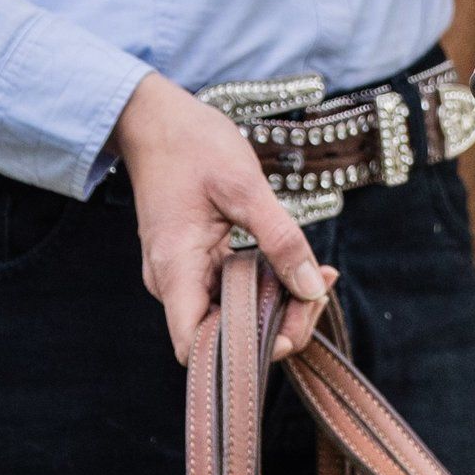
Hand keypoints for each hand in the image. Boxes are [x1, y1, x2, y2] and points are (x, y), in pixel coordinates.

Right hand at [112, 72, 334, 364]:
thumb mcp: (245, 185)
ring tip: (317, 279)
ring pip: (230, 314)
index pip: (194, 347)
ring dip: (275, 305)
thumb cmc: (193, 145)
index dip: (240, 355)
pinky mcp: (194, 262)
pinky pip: (229, 290)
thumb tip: (311, 286)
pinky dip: (264, 285)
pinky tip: (297, 269)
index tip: (287, 330)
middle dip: (276, 325)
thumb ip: (280, 238)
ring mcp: (181, 273)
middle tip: (318, 292)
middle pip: (221, 336)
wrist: (156, 119)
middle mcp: (172, 282)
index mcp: (175, 268)